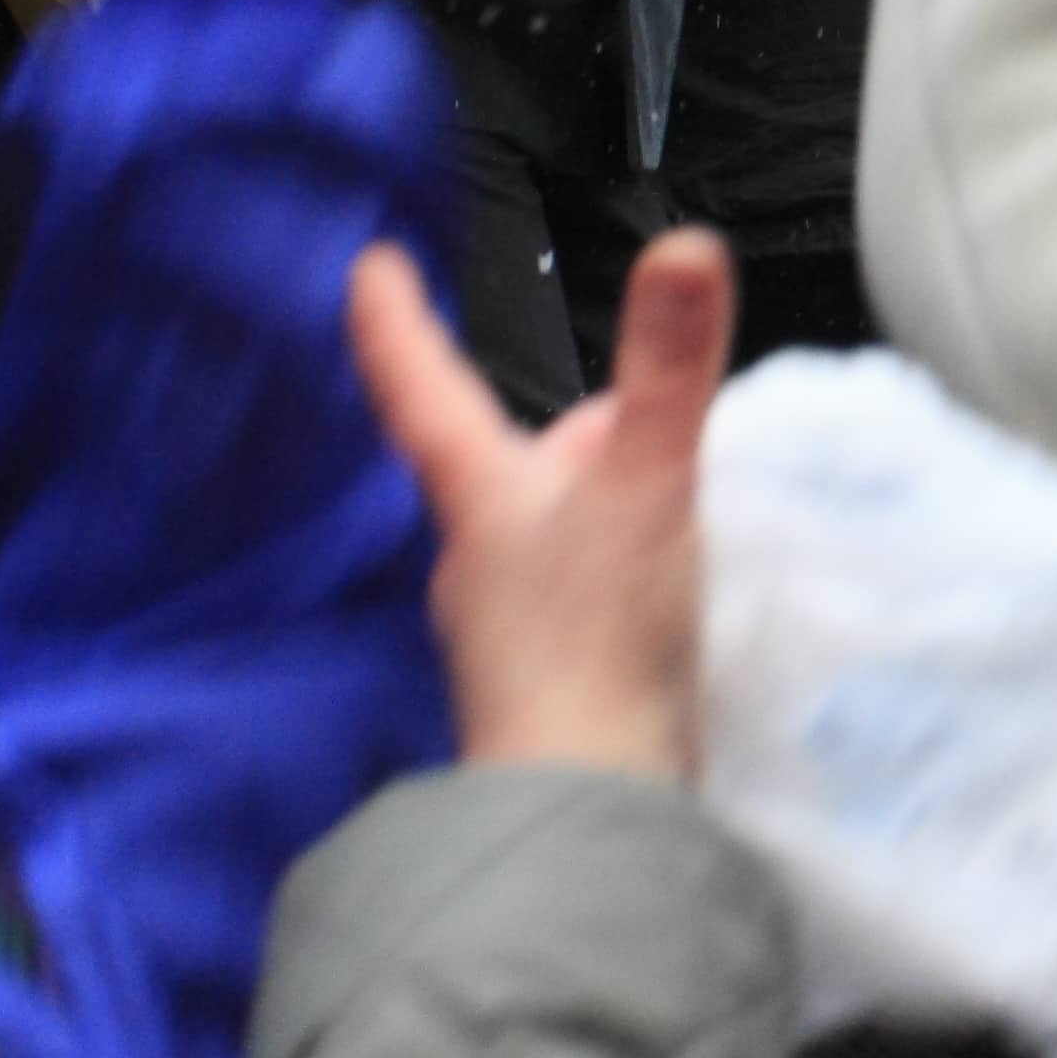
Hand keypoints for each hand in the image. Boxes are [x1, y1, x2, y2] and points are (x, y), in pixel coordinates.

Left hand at [348, 228, 732, 777]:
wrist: (592, 809)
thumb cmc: (596, 641)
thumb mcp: (647, 484)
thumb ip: (670, 370)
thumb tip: (685, 248)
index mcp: (479, 495)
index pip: (420, 386)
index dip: (395, 320)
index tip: (371, 264)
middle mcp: (475, 557)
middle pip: (505, 461)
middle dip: (572, 431)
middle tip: (649, 414)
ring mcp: (508, 626)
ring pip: (549, 529)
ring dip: (604, 502)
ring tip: (678, 499)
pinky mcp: (550, 680)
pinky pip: (580, 591)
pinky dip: (620, 568)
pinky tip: (669, 585)